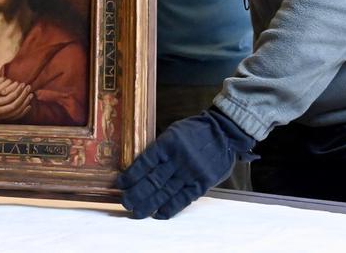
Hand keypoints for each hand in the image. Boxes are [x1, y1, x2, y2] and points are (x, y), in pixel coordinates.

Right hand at [0, 69, 32, 121]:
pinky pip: (14, 118)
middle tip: (28, 87)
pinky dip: (22, 112)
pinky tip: (28, 106)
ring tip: (30, 95)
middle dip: (23, 96)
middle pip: (15, 105)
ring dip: (24, 103)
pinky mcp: (0, 121)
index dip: (17, 91)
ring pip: (16, 112)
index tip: (21, 83)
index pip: (8, 98)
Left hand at [115, 107, 257, 218]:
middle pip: (154, 180)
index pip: (145, 161)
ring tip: (136, 212)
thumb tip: (141, 166)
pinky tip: (159, 214)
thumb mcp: (174, 132)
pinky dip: (171, 207)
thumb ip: (160, 148)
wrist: (225, 132)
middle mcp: (178, 159)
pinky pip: (184, 198)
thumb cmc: (196, 131)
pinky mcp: (202, 182)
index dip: (132, 175)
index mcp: (169, 143)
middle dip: (137, 193)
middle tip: (125, 203)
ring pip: (166, 191)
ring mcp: (191, 172)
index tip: (120, 185)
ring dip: (150, 204)